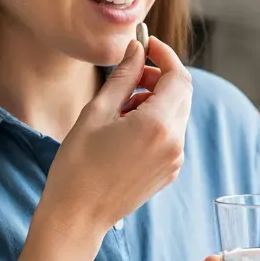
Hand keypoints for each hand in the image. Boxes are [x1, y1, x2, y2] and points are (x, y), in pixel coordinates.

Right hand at [41, 37, 191, 237]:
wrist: (77, 215)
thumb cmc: (78, 164)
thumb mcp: (97, 112)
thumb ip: (123, 77)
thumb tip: (136, 49)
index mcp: (158, 125)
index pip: (178, 76)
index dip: (164, 56)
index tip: (146, 44)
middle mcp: (174, 142)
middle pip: (182, 94)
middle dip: (159, 77)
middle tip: (130, 75)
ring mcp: (175, 159)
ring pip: (177, 114)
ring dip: (156, 99)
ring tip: (120, 107)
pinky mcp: (169, 171)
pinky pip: (171, 135)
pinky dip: (156, 121)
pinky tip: (126, 128)